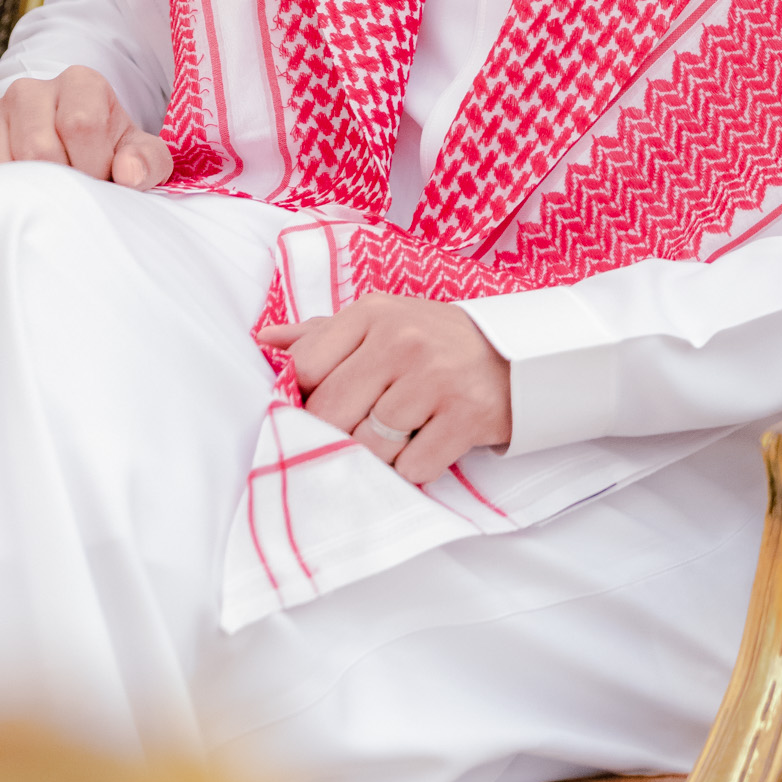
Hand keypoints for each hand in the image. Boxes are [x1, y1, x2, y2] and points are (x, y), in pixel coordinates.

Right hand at [0, 66, 172, 189]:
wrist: (59, 146)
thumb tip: (129, 174)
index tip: (101, 179)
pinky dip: (0, 196)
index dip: (94, 165)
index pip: (82, 125)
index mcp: (80, 82)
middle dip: (63, 182)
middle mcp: (30, 89)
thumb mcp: (135, 151)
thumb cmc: (105, 149)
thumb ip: (147, 161)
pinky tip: (20, 197)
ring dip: (30, 192)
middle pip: (40, 148)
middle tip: (73, 192)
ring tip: (48, 193)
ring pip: (5, 165)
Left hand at [259, 293, 511, 484]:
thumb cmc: (435, 340)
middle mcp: (402, 340)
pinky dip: (415, 467)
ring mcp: (435, 378)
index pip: (305, 369)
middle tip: (364, 427)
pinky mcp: (465, 417)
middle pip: (331, 414)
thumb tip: (263, 341)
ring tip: (401, 433)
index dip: (309, 398)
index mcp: (372, 313)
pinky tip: (428, 443)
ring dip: (380, 453)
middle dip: (341, 432)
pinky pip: (412, 467)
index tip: (329, 404)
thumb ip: (321, 333)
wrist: (519, 353)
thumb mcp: (381, 321)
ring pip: (369, 446)